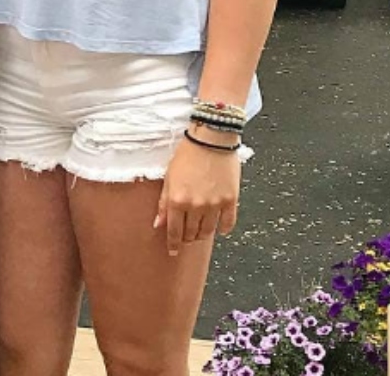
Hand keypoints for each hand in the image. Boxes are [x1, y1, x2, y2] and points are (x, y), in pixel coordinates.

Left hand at [153, 135, 240, 256]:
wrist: (212, 138)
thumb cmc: (188, 154)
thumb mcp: (169, 177)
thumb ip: (164, 203)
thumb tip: (158, 224)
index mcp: (178, 200)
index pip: (174, 231)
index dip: (173, 244)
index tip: (173, 251)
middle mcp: (196, 206)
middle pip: (191, 234)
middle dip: (186, 237)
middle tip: (185, 234)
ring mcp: (215, 205)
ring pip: (208, 231)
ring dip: (202, 233)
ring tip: (199, 228)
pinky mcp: (231, 200)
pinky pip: (228, 224)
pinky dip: (222, 229)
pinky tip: (218, 227)